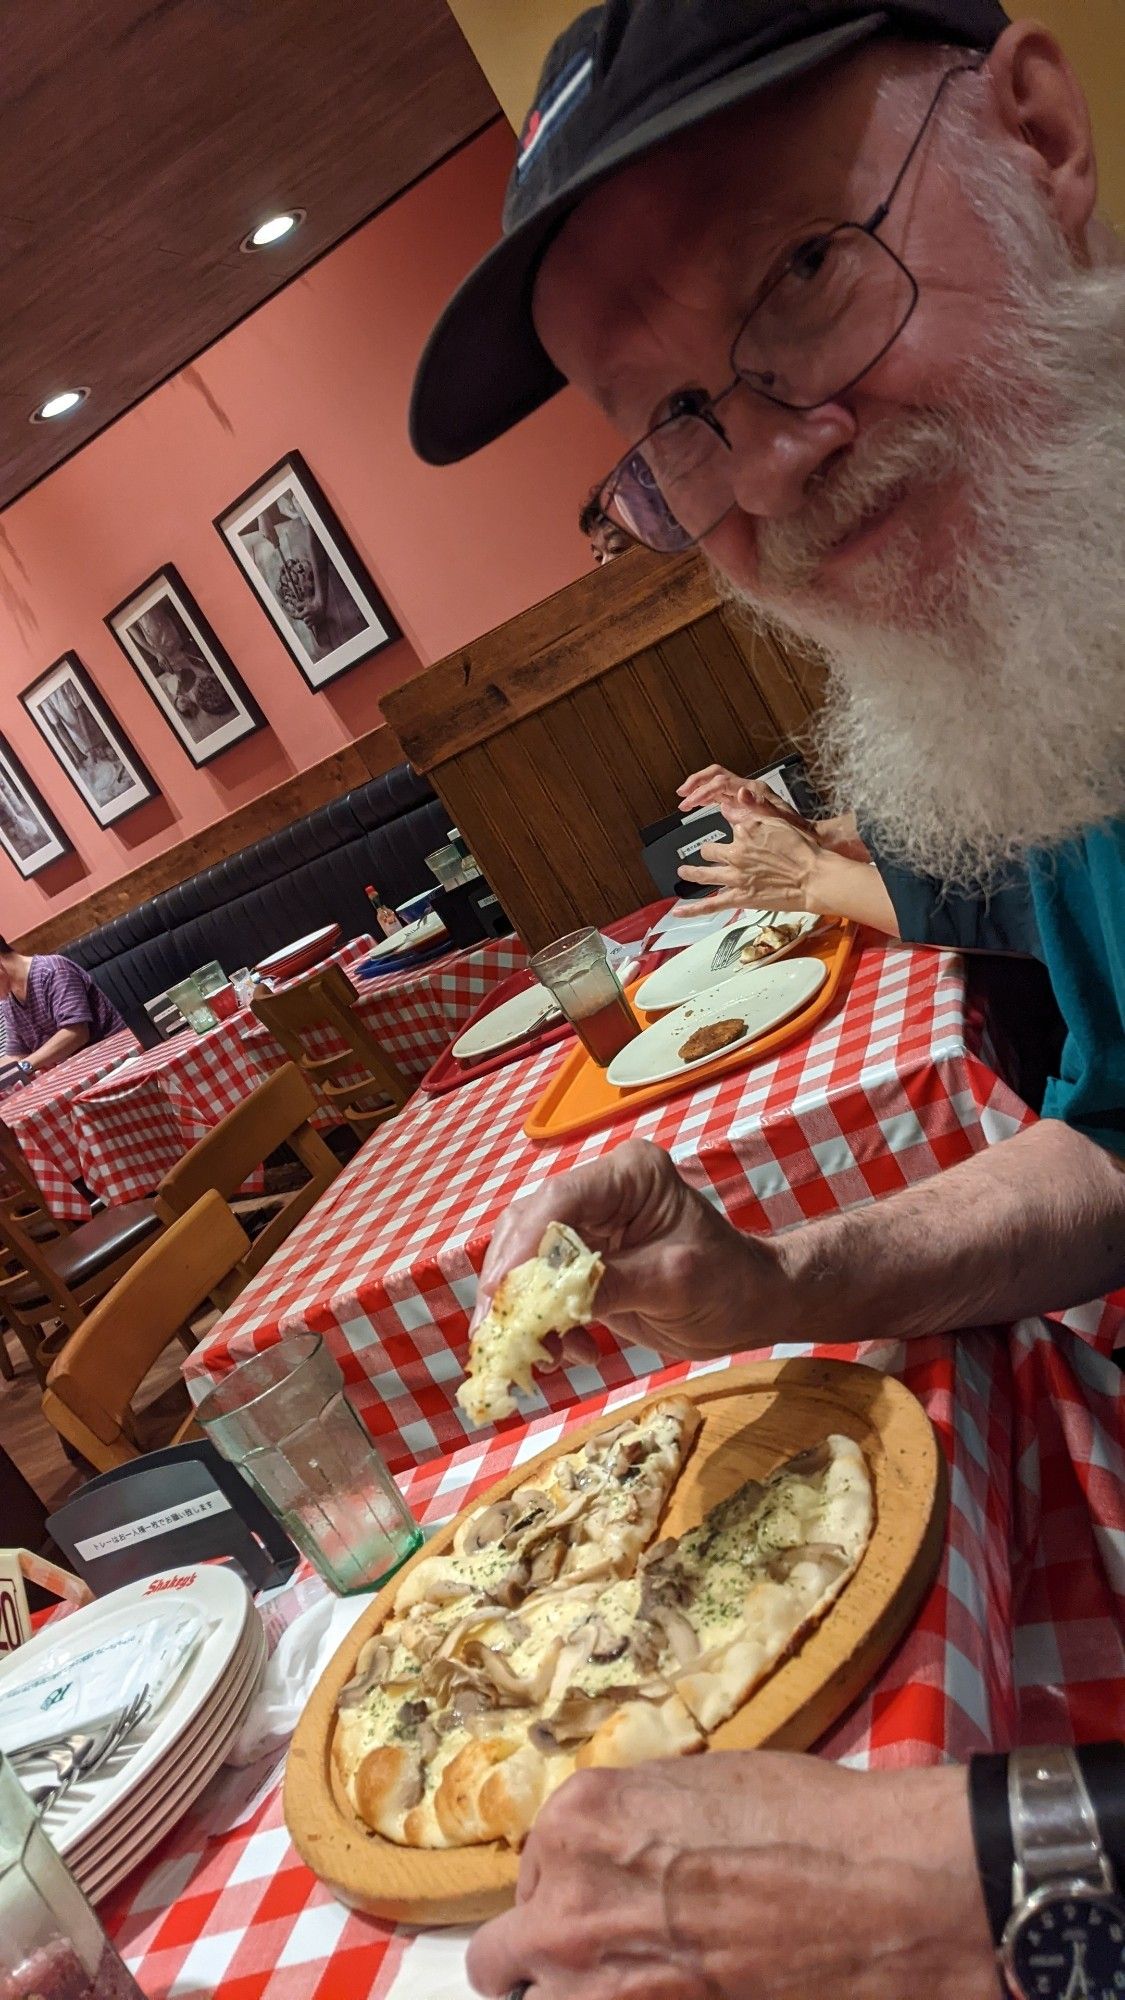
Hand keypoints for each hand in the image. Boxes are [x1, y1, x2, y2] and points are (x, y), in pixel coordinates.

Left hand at [467, 1754, 997, 1999]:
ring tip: (629, 1981)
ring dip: (571, 1995)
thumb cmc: (806, 1823)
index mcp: (578, 1820)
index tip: (605, 1898)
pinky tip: (667, 1995)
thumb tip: (606, 1855)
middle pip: (504, 1959)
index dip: (568, 1889)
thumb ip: (627, 1823)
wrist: (881, 1890)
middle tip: (601, 1954)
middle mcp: (568, 1902)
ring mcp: (598, 1985)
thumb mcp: (698, 1785)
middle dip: (544, 1957)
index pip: (532, 1874)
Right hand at [470, 1138, 783, 1363]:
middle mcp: (602, 1190)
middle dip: (513, 1284)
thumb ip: (611, 1284)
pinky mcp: (584, 1261)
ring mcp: (590, 1225)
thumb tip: (549, 1302)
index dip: (523, 1246)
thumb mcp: (673, 1282)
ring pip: (527, 1259)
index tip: (501, 1293)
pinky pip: (544, 1288)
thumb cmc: (728, 1284)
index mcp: (630, 1174)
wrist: (750, 1307)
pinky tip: (570, 1353)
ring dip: (526, 1310)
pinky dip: (546, 1325)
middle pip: (530, 1227)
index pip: (558, 1200)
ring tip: (539, 1355)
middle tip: (497, 1332)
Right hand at [677, 766, 812, 832]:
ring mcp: (744, 797)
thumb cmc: (795, 830)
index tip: (690, 802)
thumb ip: (758, 805)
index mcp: (753, 790)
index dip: (702, 790)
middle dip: (696, 783)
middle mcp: (747, 790)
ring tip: (685, 801)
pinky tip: (699, 807)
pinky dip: (707, 799)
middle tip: (682, 795)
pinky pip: (721, 797)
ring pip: (716, 784)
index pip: (721, 781)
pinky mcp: (742, 806)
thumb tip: (740, 792)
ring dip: (699, 789)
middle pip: (716, 776)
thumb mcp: (778, 819)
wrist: (807, 838)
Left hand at [677, 793, 822, 911]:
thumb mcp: (779, 821)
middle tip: (710, 852)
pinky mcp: (739, 897)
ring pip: (705, 874)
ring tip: (683, 872)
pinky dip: (692, 910)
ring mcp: (736, 876)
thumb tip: (733, 801)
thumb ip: (753, 811)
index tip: (733, 827)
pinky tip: (677, 912)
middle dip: (710, 850)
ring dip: (691, 873)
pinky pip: (711, 905)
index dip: (733, 826)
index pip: (729, 823)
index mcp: (746, 830)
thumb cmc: (804, 851)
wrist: (814, 878)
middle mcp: (736, 852)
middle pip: (711, 849)